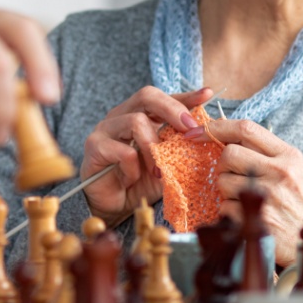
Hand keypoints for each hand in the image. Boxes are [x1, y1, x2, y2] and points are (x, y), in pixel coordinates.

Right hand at [81, 86, 213, 224]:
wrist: (114, 207)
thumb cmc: (141, 182)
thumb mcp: (168, 162)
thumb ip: (181, 146)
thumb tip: (206, 132)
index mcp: (139, 115)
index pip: (163, 98)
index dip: (185, 96)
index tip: (207, 94)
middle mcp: (121, 115)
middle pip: (147, 96)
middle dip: (173, 110)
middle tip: (190, 129)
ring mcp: (105, 129)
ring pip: (136, 121)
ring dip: (154, 149)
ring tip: (159, 171)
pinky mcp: (95, 146)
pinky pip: (124, 152)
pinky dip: (134, 169)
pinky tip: (131, 180)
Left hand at [206, 119, 302, 267]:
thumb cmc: (292, 200)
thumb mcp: (288, 169)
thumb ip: (260, 151)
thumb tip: (219, 134)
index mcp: (288, 156)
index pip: (246, 128)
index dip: (216, 127)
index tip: (197, 131)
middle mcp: (281, 172)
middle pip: (229, 154)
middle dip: (224, 166)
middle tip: (235, 177)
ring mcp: (268, 196)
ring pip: (223, 180)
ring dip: (226, 191)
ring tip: (245, 199)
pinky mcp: (255, 218)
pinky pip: (224, 206)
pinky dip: (229, 211)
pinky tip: (246, 215)